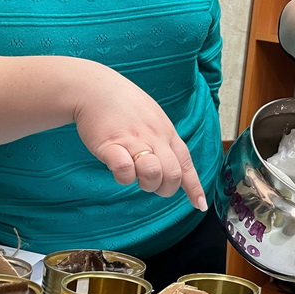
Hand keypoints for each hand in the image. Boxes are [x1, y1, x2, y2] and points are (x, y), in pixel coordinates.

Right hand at [73, 66, 206, 207]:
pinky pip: (124, 168)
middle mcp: (155, 138)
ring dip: (145, 183)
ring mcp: (134, 141)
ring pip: (153, 173)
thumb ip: (164, 142)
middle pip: (172, 175)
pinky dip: (123, 176)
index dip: (194, 187)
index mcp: (167, 134)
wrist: (94, 89)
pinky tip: (117, 169)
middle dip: (164, 189)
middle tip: (151, 185)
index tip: (199, 205)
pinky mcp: (111, 144)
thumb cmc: (124, 106)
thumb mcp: (154, 120)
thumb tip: (172, 168)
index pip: (186, 164)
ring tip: (134, 175)